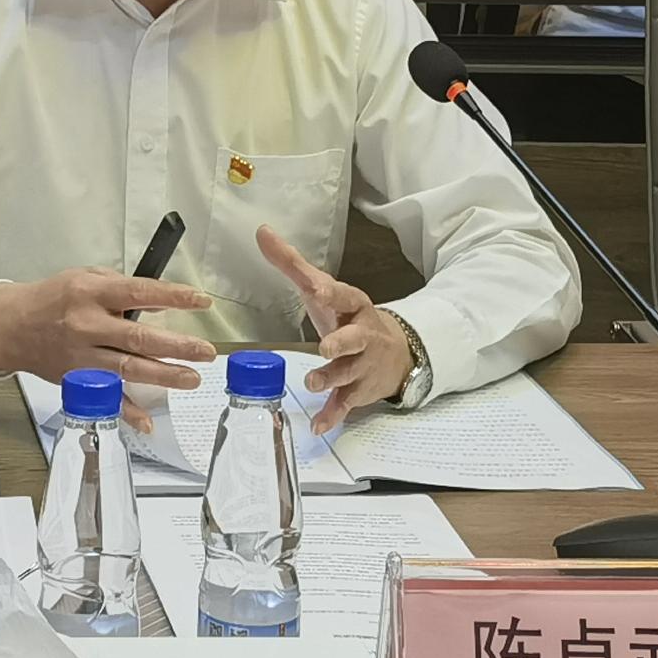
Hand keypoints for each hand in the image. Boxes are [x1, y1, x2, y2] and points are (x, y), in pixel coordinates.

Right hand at [0, 268, 215, 431]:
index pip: (140, 293)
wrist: (12, 326)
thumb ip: (123, 289)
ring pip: (128, 369)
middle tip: (207, 351)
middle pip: (138, 338)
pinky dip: (126, 413)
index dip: (174, 297)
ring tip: (192, 378)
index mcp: (91, 293)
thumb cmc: (53, 299)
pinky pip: (105, 399)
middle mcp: (87, 325)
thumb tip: (161, 302)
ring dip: (163, 376)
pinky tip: (148, 422)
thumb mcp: (87, 278)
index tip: (201, 302)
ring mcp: (81, 356)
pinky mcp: (77, 380)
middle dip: (177, 346)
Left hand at [256, 225, 413, 432]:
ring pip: (349, 373)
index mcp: (354, 306)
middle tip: (324, 347)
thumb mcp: (323, 289)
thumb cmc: (347, 315)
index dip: (330, 292)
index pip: (344, 296)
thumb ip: (291, 263)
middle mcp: (363, 335)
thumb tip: (262, 231)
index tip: (313, 286)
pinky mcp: (360, 391)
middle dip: (341, 343)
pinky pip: (347, 404)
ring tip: (311, 384)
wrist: (396, 350)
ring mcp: (363, 365)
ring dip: (331, 379)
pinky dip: (333, 415)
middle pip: (355, 339)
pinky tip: (318, 426)